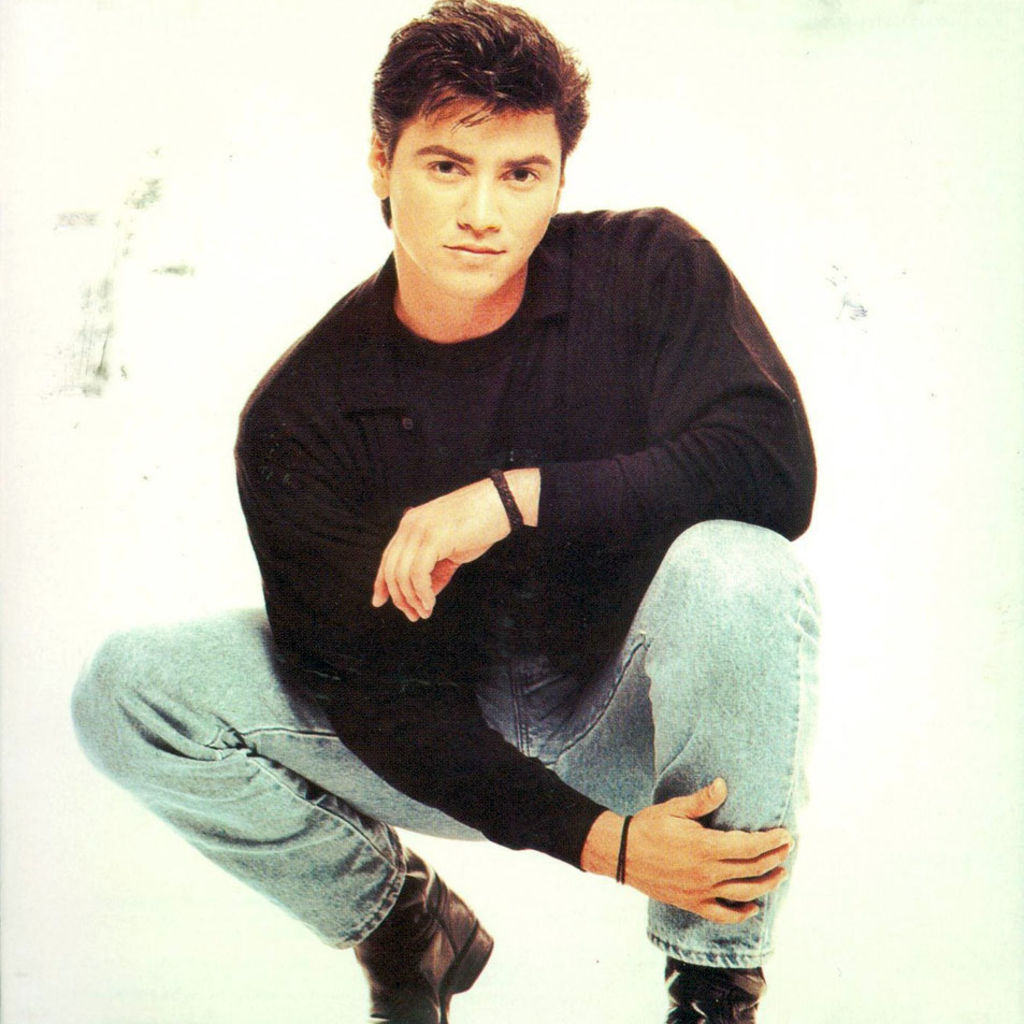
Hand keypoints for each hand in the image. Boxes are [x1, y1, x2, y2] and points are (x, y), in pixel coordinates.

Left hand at [371, 470, 538, 620]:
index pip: (388, 557)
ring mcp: (420, 530)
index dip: (381, 582)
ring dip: (412, 599)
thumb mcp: (453, 550)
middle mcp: (410, 524)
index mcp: (411, 523)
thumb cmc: (481, 525)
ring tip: (425, 612)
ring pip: (402, 574)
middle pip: (391, 569)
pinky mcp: (433, 538)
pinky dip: (422, 593)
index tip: (379, 602)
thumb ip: (437, 570)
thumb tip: (425, 596)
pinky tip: (430, 603)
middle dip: (399, 597)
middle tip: (413, 615)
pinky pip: (417, 574)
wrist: (501, 502)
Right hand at [580, 779, 792, 923]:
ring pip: (743, 892)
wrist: (621, 854)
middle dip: (774, 857)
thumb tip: (723, 785)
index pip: (749, 846)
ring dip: (767, 884)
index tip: (786, 834)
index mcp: (705, 847)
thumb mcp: (673, 808)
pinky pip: (722, 914)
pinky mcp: (691, 903)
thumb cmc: (648, 826)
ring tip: (780, 873)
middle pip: (752, 868)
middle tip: (787, 847)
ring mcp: (700, 891)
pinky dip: (740, 914)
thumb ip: (701, 800)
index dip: (771, 841)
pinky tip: (752, 908)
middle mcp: (707, 872)